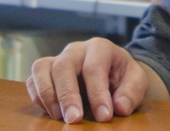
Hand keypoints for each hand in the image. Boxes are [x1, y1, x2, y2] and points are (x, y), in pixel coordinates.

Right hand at [27, 37, 149, 123]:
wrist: (111, 72)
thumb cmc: (122, 76)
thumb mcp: (136, 81)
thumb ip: (132, 92)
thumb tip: (119, 107)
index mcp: (100, 48)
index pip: (94, 67)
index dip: (98, 93)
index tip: (104, 117)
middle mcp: (75, 50)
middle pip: (63, 66)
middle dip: (67, 95)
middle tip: (74, 120)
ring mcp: (57, 59)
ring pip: (41, 68)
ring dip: (48, 95)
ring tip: (60, 118)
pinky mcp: (45, 72)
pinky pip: (32, 81)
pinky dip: (37, 97)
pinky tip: (50, 113)